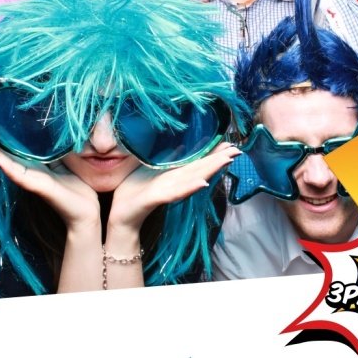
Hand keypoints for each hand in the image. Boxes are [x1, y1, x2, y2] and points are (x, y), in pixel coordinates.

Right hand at [0, 134, 101, 230]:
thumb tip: (54, 132)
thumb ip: (55, 153)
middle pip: (8, 156)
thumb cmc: (77, 189)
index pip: (16, 150)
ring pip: (10, 165)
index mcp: (37, 167)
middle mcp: (32, 174)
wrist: (86, 213)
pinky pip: (22, 177)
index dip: (3, 138)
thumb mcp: (65, 164)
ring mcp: (34, 181)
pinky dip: (9, 169)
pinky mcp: (41, 187)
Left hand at [107, 141, 238, 233]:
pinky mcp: (158, 198)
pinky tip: (202, 183)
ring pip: (194, 178)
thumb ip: (168, 159)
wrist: (121, 214)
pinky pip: (176, 192)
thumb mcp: (151, 168)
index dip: (214, 153)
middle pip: (201, 169)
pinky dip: (190, 188)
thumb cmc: (134, 190)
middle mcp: (176, 182)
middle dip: (218, 160)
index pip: (198, 161)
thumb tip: (182, 144)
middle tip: (236, 150)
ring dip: (210, 170)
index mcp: (174, 174)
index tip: (229, 143)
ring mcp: (169, 190)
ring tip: (226, 160)